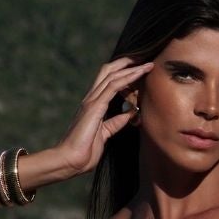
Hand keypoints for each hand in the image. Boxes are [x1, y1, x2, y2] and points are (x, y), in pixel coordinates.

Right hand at [45, 56, 151, 180]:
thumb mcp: (105, 134)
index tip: (140, 68)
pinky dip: (128, 78)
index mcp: (93, 105)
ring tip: (147, 64)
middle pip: (109, 71)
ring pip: (113, 75)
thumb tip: (130, 113)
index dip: (123, 71)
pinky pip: (113, 86)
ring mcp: (92, 101)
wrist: (70, 160)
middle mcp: (92, 99)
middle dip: (127, 63)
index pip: (108, 80)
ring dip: (132, 68)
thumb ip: (116, 122)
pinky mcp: (95, 107)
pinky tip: (139, 73)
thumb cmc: (85, 151)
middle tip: (144, 58)